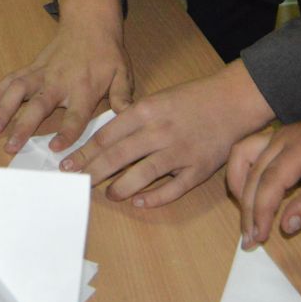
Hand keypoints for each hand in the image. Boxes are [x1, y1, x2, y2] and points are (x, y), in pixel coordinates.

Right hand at [0, 4, 130, 153]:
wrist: (90, 22)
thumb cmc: (107, 52)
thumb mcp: (122, 73)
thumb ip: (122, 98)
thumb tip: (127, 118)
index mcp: (84, 88)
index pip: (75, 115)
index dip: (66, 133)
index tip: (55, 149)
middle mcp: (59, 82)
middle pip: (38, 106)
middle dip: (23, 126)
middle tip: (10, 146)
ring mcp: (42, 73)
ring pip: (18, 90)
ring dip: (3, 109)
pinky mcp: (32, 67)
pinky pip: (12, 79)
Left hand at [60, 63, 273, 207]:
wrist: (232, 101)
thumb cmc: (190, 99)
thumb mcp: (156, 99)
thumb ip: (132, 118)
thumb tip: (102, 140)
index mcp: (146, 111)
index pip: (106, 136)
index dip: (84, 152)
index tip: (68, 163)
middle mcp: (159, 131)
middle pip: (117, 156)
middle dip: (92, 171)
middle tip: (77, 181)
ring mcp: (180, 152)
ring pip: (143, 174)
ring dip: (121, 187)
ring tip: (109, 194)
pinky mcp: (198, 169)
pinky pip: (173, 189)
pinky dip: (154, 198)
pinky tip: (139, 201)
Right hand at [227, 104, 300, 248]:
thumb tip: (286, 226)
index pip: (271, 180)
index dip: (262, 211)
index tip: (260, 236)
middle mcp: (283, 137)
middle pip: (253, 174)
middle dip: (248, 209)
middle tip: (249, 239)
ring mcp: (278, 134)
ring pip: (242, 158)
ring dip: (239, 189)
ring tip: (246, 217)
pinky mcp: (278, 138)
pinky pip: (248, 152)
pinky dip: (243, 174)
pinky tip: (248, 194)